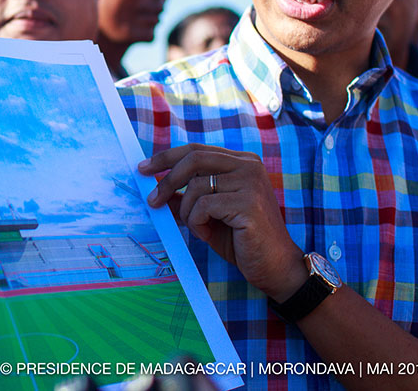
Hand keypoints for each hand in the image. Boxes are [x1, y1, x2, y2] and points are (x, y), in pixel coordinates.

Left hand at [138, 144, 306, 300]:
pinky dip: (196, 223)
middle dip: (166, 180)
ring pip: (196, 186)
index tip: (143, 169)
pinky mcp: (248, 203)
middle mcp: (249, 166)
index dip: (167, 158)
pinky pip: (203, 206)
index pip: (197, 150)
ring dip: (186, 212)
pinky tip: (207, 235)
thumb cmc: (241, 240)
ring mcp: (251, 182)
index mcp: (242, 162)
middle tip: (152, 201)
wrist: (274, 266)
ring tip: (198, 229)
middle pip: (194, 159)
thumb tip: (156, 189)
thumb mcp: (208, 215)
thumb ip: (187, 198)